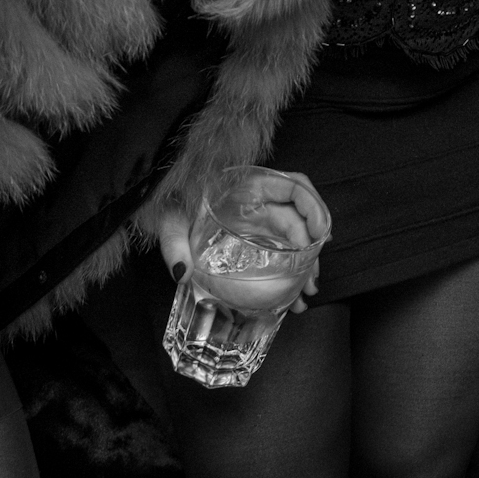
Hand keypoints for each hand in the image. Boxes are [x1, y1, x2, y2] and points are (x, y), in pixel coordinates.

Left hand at [161, 167, 333, 305]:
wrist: (159, 207)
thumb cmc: (167, 203)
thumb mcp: (168, 218)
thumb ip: (173, 241)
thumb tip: (182, 272)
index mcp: (245, 186)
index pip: (292, 185)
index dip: (312, 205)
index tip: (319, 233)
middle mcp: (259, 201)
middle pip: (300, 216)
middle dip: (314, 246)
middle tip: (312, 278)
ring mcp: (259, 221)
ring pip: (295, 237)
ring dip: (306, 263)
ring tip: (306, 292)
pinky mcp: (255, 239)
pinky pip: (282, 250)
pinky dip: (292, 270)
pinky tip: (295, 291)